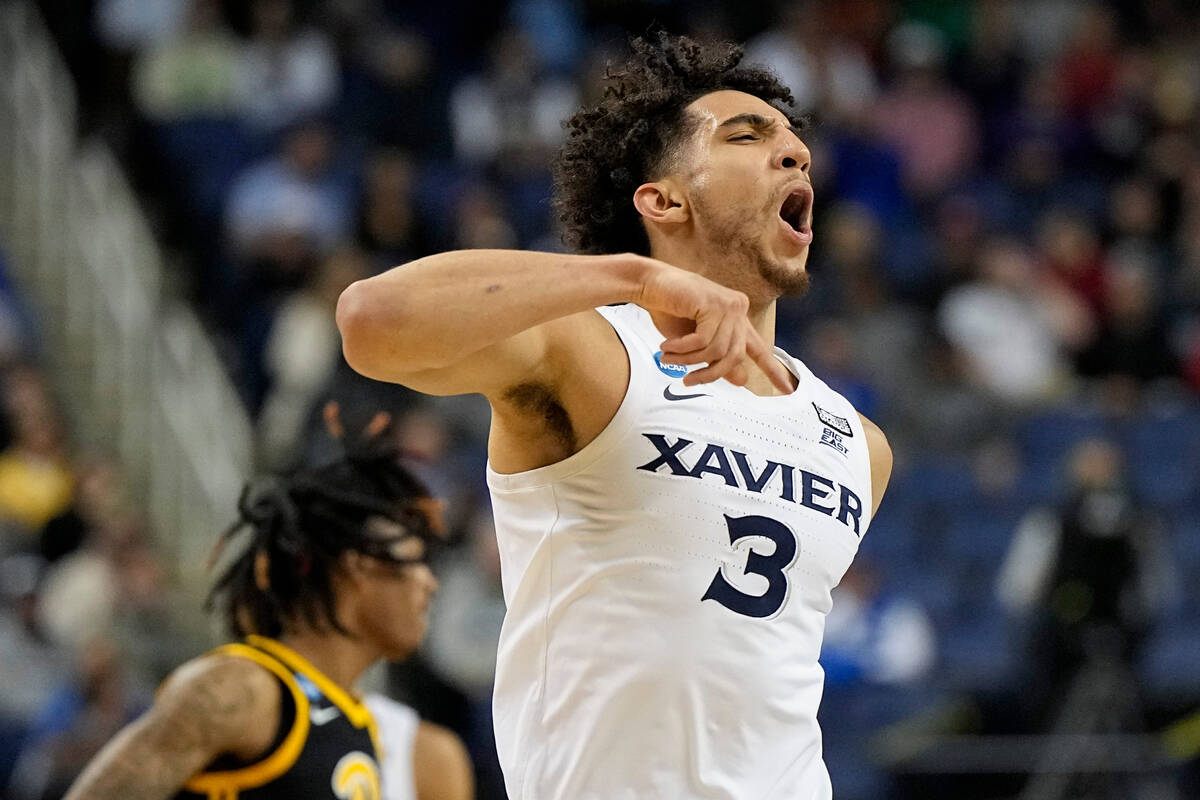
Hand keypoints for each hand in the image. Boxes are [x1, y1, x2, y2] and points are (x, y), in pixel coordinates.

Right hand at [634, 257, 792, 392]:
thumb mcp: (695, 342)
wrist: (649, 284)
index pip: (759, 349)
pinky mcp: (714, 304)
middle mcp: (738, 309)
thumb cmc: (669, 310)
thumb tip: (742, 381)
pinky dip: (682, 349)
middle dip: (709, 374)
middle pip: (733, 357)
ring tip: (668, 356)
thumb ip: (718, 359)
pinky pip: (702, 342)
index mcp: (737, 319)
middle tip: (687, 381)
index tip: (788, 390)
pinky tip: (667, 346)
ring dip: (688, 360)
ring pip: (716, 351)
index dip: (774, 370)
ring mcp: (728, 305)